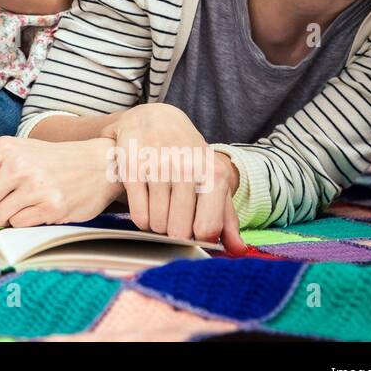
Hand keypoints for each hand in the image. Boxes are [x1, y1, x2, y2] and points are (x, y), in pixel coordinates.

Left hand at [0, 136, 122, 226]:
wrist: (98, 163)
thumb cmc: (47, 160)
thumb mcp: (10, 154)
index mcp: (3, 148)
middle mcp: (17, 164)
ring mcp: (35, 186)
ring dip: (3, 218)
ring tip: (20, 203)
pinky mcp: (51, 207)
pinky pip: (19, 226)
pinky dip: (23, 223)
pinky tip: (36, 209)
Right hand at [101, 103, 245, 252]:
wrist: (156, 118)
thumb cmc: (188, 156)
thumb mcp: (212, 179)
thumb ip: (226, 217)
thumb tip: (238, 251)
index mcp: (212, 174)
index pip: (206, 229)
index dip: (199, 237)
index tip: (194, 230)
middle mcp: (186, 168)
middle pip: (178, 231)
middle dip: (175, 233)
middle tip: (174, 220)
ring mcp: (157, 166)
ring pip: (157, 224)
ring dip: (158, 225)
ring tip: (161, 210)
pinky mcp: (132, 166)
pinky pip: (138, 214)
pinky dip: (142, 219)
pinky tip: (147, 205)